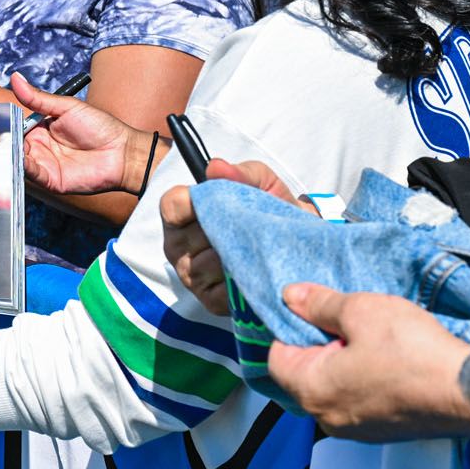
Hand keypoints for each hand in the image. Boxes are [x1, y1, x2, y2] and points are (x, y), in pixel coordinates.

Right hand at [14, 72, 145, 194]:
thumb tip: (15, 78)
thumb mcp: (66, 106)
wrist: (122, 152)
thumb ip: (38, 97)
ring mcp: (45, 164)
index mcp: (41, 128)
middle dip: (5, 141)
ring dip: (11, 155)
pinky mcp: (51, 180)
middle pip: (14, 145)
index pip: (16, 127)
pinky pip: (32, 174)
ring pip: (19, 160)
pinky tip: (19, 158)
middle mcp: (40, 147)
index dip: (6, 124)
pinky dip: (22, 167)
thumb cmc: (100, 126)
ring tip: (6, 146)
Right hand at [161, 159, 312, 314]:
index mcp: (182, 215)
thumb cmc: (269, 209)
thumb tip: (216, 167)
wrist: (297, 243)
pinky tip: (254, 273)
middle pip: (192, 236)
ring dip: (234, 257)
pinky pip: (220, 293)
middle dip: (225, 231)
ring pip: (206, 265)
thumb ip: (239, 172)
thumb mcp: (260, 182)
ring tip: (255, 251)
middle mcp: (178, 247)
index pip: (172, 205)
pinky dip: (241, 282)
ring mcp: (191, 277)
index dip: (196, 202)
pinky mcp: (208, 301)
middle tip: (251, 228)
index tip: (221, 202)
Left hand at [266, 284, 469, 440]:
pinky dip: (363, 376)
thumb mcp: (360, 311)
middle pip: (304, 372)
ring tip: (370, 334)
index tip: (311, 309)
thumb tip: (291, 296)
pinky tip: (387, 357)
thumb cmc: (412, 352)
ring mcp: (356, 428)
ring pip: (332, 385)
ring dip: (343, 358)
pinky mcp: (382, 429)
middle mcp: (327, 417)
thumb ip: (320, 304)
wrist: (469, 392)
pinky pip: (357, 398)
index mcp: (311, 391)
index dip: (289, 327)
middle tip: (346, 318)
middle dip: (319, 342)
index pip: (276, 356)